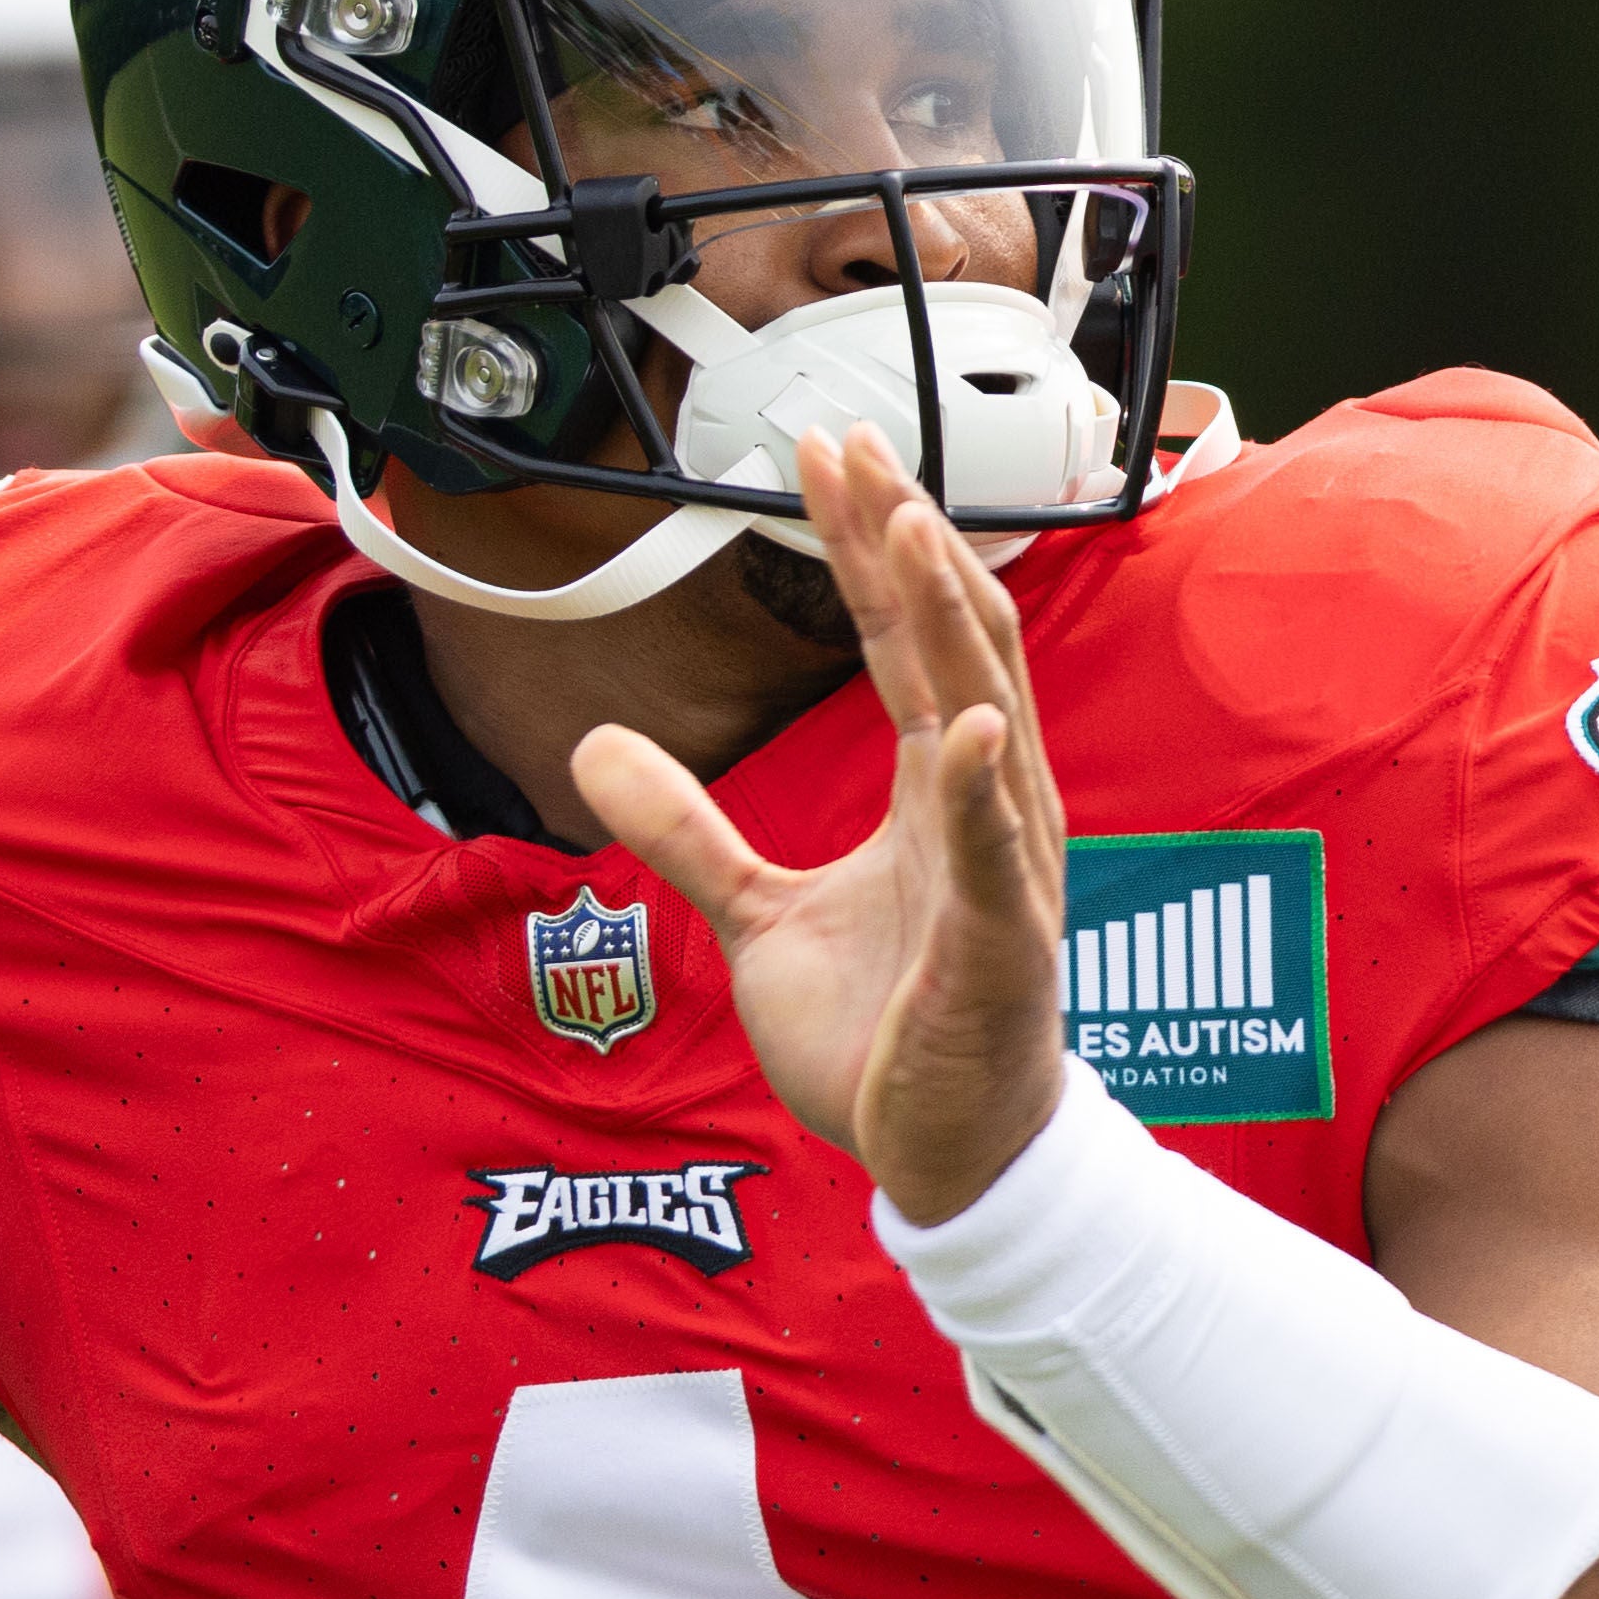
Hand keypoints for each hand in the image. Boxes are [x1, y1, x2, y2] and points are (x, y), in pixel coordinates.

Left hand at [571, 426, 1071, 1224]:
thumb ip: (687, 832)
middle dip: (904, 537)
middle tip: (851, 442)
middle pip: (952, 640)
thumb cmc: (887, 1034)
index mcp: (937, 788)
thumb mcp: (758, 917)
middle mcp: (985, 806)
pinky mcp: (1001, 948)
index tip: (821, 451)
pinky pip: (994, 857)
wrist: (950, 1157)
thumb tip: (594, 746)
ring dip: (947, 618)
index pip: (905, 634)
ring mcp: (1005, 871)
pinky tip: (962, 721)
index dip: (864, 541)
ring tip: (906, 524)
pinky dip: (981, 789)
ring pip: (985, 715)